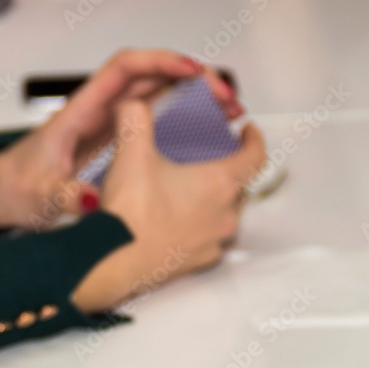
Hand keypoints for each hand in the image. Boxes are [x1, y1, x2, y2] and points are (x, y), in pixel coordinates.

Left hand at [0, 49, 243, 230]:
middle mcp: (98, 114)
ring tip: (229, 112)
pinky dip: (185, 123)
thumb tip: (86, 200)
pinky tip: (208, 136)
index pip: (122, 70)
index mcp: (78, 114)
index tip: (190, 70)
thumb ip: (58, 197)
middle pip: (152, 79)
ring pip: (159, 99)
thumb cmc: (15, 189)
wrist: (1, 196)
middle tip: (227, 98)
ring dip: (195, 99)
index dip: (158, 63)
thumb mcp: (33, 197)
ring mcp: (109, 129)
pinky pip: (156, 123)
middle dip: (193, 79)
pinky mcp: (116, 147)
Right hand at [71, 100, 265, 313]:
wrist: (113, 261)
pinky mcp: (198, 262)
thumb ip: (135, 119)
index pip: (256, 156)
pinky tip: (174, 222)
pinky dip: (198, 228)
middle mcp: (225, 214)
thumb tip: (133, 103)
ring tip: (187, 192)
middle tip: (206, 159)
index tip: (246, 130)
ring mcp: (213, 241)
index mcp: (219, 182)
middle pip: (239, 185)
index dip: (254, 139)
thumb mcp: (131, 153)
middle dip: (226, 170)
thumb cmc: (130, 212)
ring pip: (224, 214)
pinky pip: (208, 240)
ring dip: (212, 201)